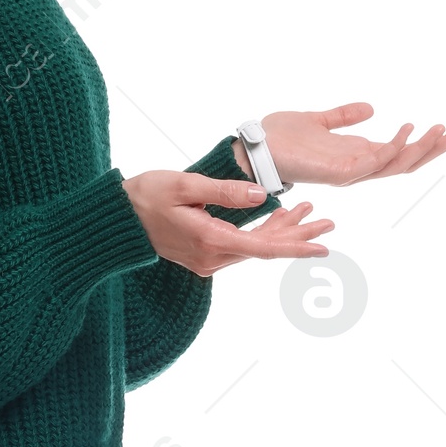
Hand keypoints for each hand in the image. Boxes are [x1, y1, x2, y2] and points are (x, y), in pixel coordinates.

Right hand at [122, 170, 333, 277]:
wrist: (117, 219)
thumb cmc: (147, 195)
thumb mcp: (186, 185)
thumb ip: (226, 191)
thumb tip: (264, 194)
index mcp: (210, 241)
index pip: (263, 248)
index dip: (296, 246)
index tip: (322, 246)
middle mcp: (212, 259)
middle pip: (265, 249)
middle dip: (297, 234)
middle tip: (328, 222)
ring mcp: (207, 261)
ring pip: (255, 247)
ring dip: (281, 231)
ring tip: (309, 212)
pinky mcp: (204, 255)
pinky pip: (241, 246)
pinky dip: (262, 232)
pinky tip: (277, 217)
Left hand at [244, 105, 445, 185]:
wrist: (256, 146)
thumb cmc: (283, 137)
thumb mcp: (320, 120)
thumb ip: (345, 116)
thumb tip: (371, 108)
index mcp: (356, 155)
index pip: (398, 154)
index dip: (423, 144)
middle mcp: (357, 167)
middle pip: (404, 164)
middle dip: (431, 150)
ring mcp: (348, 172)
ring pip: (394, 166)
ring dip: (418, 150)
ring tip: (437, 131)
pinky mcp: (337, 172)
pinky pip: (371, 163)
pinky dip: (390, 150)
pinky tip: (403, 132)